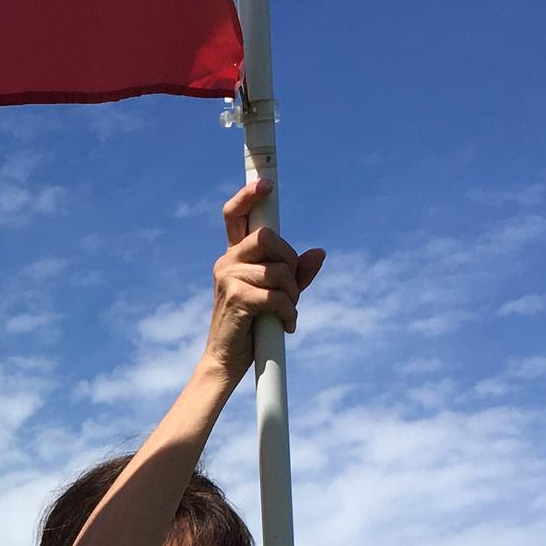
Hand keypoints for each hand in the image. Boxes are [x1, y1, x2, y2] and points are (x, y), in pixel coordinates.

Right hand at [203, 179, 324, 385]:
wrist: (225, 362)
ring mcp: (228, 278)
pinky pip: (276, 295)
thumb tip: (319, 253)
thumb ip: (296, 274)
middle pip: (267, 236)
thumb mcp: (275, 296)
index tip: (267, 183)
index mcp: (233, 256)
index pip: (236, 215)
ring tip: (288, 312)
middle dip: (290, 260)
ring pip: (278, 270)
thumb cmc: (250, 328)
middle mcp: (227, 261)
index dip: (249, 195)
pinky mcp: (236, 298)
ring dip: (292, 294)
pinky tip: (287, 324)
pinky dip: (289, 312)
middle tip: (292, 285)